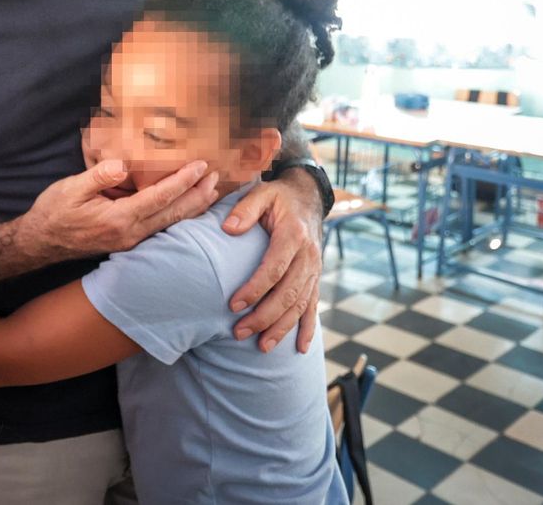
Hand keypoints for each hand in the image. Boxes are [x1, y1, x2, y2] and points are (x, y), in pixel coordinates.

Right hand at [22, 159, 219, 261]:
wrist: (40, 242)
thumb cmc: (53, 212)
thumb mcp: (70, 188)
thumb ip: (97, 176)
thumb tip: (122, 165)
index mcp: (118, 219)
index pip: (159, 197)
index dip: (183, 180)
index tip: (201, 165)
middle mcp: (129, 234)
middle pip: (173, 214)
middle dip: (198, 195)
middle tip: (218, 176)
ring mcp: (130, 242)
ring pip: (170, 224)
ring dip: (193, 207)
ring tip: (212, 191)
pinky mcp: (127, 243)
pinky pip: (161, 229)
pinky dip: (178, 216)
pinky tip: (188, 207)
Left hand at [221, 173, 322, 353]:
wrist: (309, 196)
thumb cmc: (279, 197)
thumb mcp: (262, 193)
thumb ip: (245, 209)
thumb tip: (228, 229)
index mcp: (293, 235)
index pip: (274, 268)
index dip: (255, 289)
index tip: (233, 305)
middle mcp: (308, 256)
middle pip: (288, 293)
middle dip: (264, 316)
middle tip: (239, 332)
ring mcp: (314, 269)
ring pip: (300, 305)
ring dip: (282, 328)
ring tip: (262, 347)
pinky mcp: (315, 278)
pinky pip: (313, 306)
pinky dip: (308, 328)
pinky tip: (300, 349)